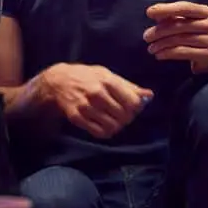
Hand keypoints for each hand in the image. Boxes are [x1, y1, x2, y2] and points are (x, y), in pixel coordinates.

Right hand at [36, 64, 152, 138]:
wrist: (58, 81)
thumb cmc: (86, 76)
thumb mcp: (107, 74)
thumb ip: (129, 86)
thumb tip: (149, 95)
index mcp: (107, 81)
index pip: (133, 103)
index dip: (136, 108)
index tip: (131, 107)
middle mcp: (97, 94)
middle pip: (124, 116)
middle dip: (127, 118)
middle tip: (123, 115)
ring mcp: (86, 107)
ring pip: (113, 126)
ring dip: (117, 126)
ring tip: (114, 121)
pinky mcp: (76, 117)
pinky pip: (98, 132)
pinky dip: (105, 132)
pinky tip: (104, 126)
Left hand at [143, 2, 207, 73]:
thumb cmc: (200, 37)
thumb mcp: (190, 24)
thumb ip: (174, 17)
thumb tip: (153, 13)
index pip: (185, 7)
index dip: (166, 9)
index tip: (149, 12)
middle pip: (181, 25)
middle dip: (160, 30)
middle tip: (146, 37)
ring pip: (180, 39)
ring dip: (161, 44)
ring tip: (150, 48)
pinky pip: (183, 52)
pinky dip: (168, 53)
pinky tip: (159, 55)